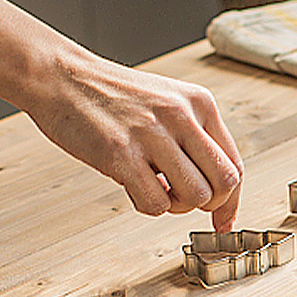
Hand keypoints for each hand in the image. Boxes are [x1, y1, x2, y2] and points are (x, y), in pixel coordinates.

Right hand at [23, 54, 243, 232]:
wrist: (61, 77)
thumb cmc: (111, 95)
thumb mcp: (167, 103)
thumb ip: (194, 137)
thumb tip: (216, 187)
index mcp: (199, 102)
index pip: (235, 163)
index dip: (230, 200)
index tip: (222, 219)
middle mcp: (181, 116)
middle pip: (224, 183)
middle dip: (208, 205)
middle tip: (182, 201)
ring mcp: (152, 135)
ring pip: (195, 196)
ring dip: (176, 206)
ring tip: (155, 189)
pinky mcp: (121, 154)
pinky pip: (156, 203)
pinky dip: (148, 206)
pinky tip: (133, 187)